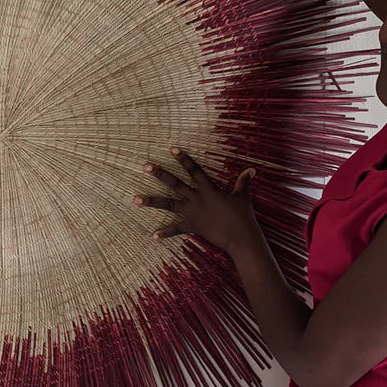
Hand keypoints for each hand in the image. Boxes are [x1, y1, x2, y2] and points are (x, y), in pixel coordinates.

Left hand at [134, 148, 259, 252]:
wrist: (241, 237)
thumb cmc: (243, 216)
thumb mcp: (243, 197)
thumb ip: (243, 182)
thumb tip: (251, 170)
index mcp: (209, 189)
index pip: (194, 170)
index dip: (184, 159)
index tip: (172, 149)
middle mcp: (197, 199)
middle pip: (175, 183)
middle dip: (160, 174)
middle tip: (145, 166)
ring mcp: (192, 213)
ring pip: (168, 205)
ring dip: (151, 201)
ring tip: (135, 199)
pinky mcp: (192, 226)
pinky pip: (176, 230)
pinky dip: (165, 233)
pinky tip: (153, 236)